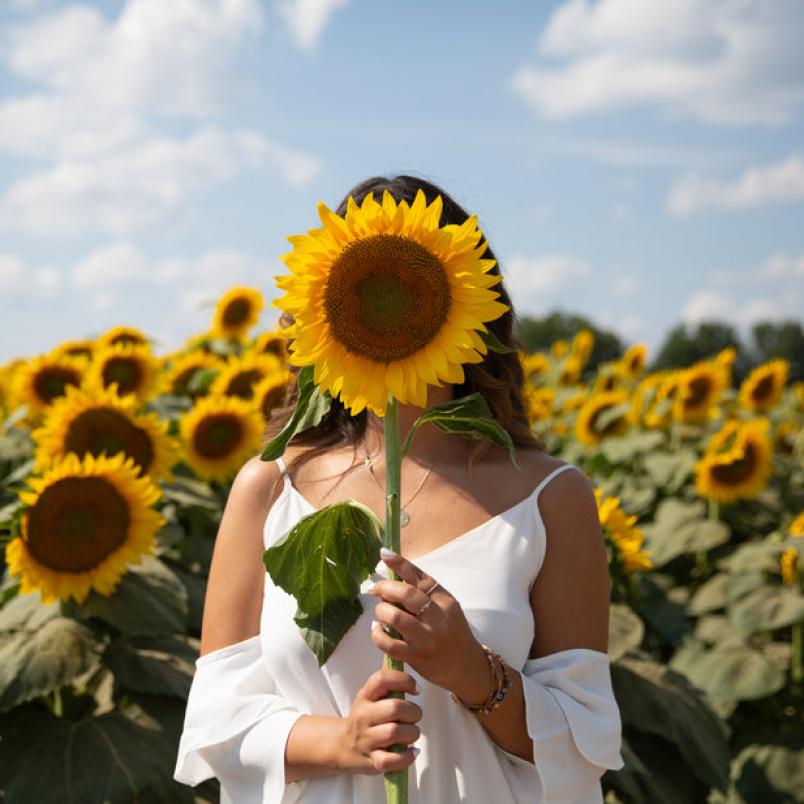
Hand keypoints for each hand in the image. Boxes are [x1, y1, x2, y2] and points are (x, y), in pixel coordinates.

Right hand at [336, 668, 422, 775]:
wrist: (342, 746)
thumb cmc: (365, 717)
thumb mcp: (371, 695)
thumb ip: (387, 679)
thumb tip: (400, 647)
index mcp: (365, 696)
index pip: (381, 679)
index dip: (403, 680)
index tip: (416, 689)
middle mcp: (363, 716)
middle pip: (394, 708)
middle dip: (413, 711)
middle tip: (415, 715)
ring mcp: (366, 739)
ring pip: (395, 733)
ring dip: (412, 733)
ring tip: (412, 733)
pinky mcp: (371, 761)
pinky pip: (392, 760)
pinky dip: (407, 757)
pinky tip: (411, 751)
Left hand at [369, 550, 488, 698]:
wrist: (468, 667)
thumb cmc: (453, 633)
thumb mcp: (446, 608)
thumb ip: (425, 594)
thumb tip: (392, 582)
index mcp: (444, 600)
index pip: (420, 577)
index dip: (400, 563)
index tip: (383, 554)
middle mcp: (438, 617)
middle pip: (406, 593)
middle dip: (384, 588)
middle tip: (374, 589)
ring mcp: (427, 638)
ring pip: (395, 617)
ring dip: (381, 611)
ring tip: (380, 612)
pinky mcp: (417, 657)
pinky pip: (389, 644)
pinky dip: (377, 634)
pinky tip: (378, 630)